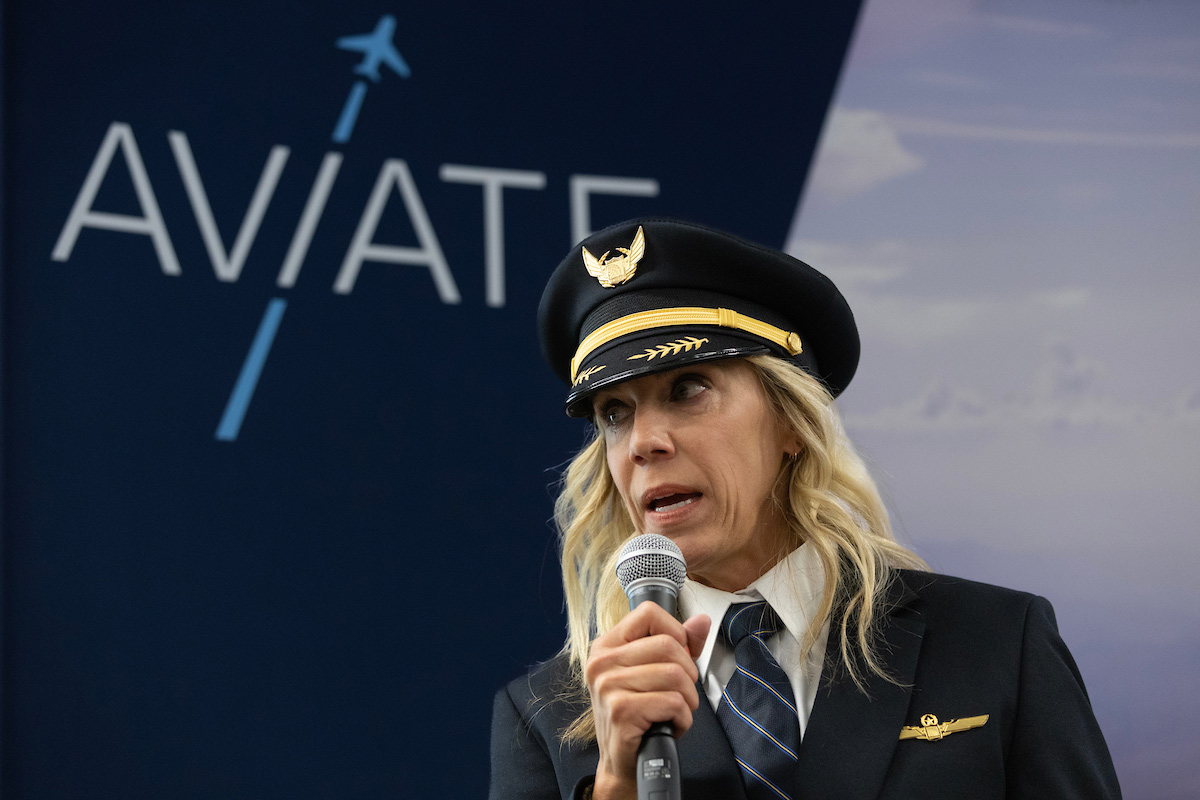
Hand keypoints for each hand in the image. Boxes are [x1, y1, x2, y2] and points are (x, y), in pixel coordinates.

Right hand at [586, 604, 710, 799]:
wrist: (622, 763)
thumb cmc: (639, 715)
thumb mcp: (655, 673)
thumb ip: (680, 644)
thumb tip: (702, 621)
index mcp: (607, 645)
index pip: (648, 613)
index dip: (675, 632)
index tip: (678, 657)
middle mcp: (602, 662)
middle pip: (668, 645)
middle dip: (688, 674)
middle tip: (679, 694)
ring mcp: (608, 686)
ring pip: (675, 674)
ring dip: (688, 700)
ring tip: (675, 711)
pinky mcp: (621, 711)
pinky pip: (673, 702)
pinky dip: (683, 718)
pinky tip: (671, 726)